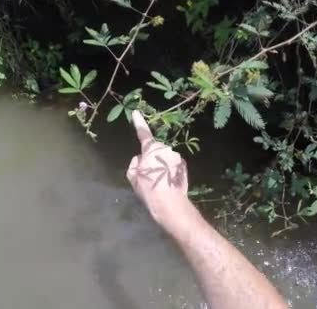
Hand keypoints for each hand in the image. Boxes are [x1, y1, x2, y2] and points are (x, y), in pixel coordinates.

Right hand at [126, 110, 194, 232]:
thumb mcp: (132, 177)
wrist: (169, 203)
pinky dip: (169, 171)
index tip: (136, 113)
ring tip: (158, 182)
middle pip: (154, 150)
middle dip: (151, 158)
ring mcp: (176, 157)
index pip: (143, 133)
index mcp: (150, 149)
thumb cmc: (148, 189)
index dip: (139, 123)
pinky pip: (172, 165)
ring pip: (164, 158)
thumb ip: (134, 163)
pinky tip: (167, 183)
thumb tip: (140, 158)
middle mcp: (165, 149)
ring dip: (161, 165)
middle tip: (148, 175)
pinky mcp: (184, 165)